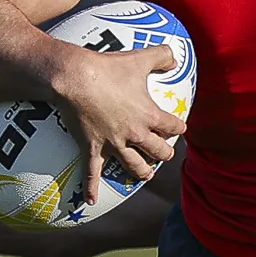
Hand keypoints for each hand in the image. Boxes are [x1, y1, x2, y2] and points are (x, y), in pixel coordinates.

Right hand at [49, 45, 185, 203]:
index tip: (180, 128)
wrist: (75, 78)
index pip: (172, 126)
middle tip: (164, 154)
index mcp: (149, 115)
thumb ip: (162, 55)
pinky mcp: (92, 147)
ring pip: (133, 165)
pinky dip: (91, 188)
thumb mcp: (139, 58)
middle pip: (157, 151)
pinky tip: (90, 201)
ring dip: (141, 172)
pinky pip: (92, 172)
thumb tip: (175, 57)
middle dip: (164, 153)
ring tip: (145, 176)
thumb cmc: (108, 68)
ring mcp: (113, 143)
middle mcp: (135, 134)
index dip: (179, 127)